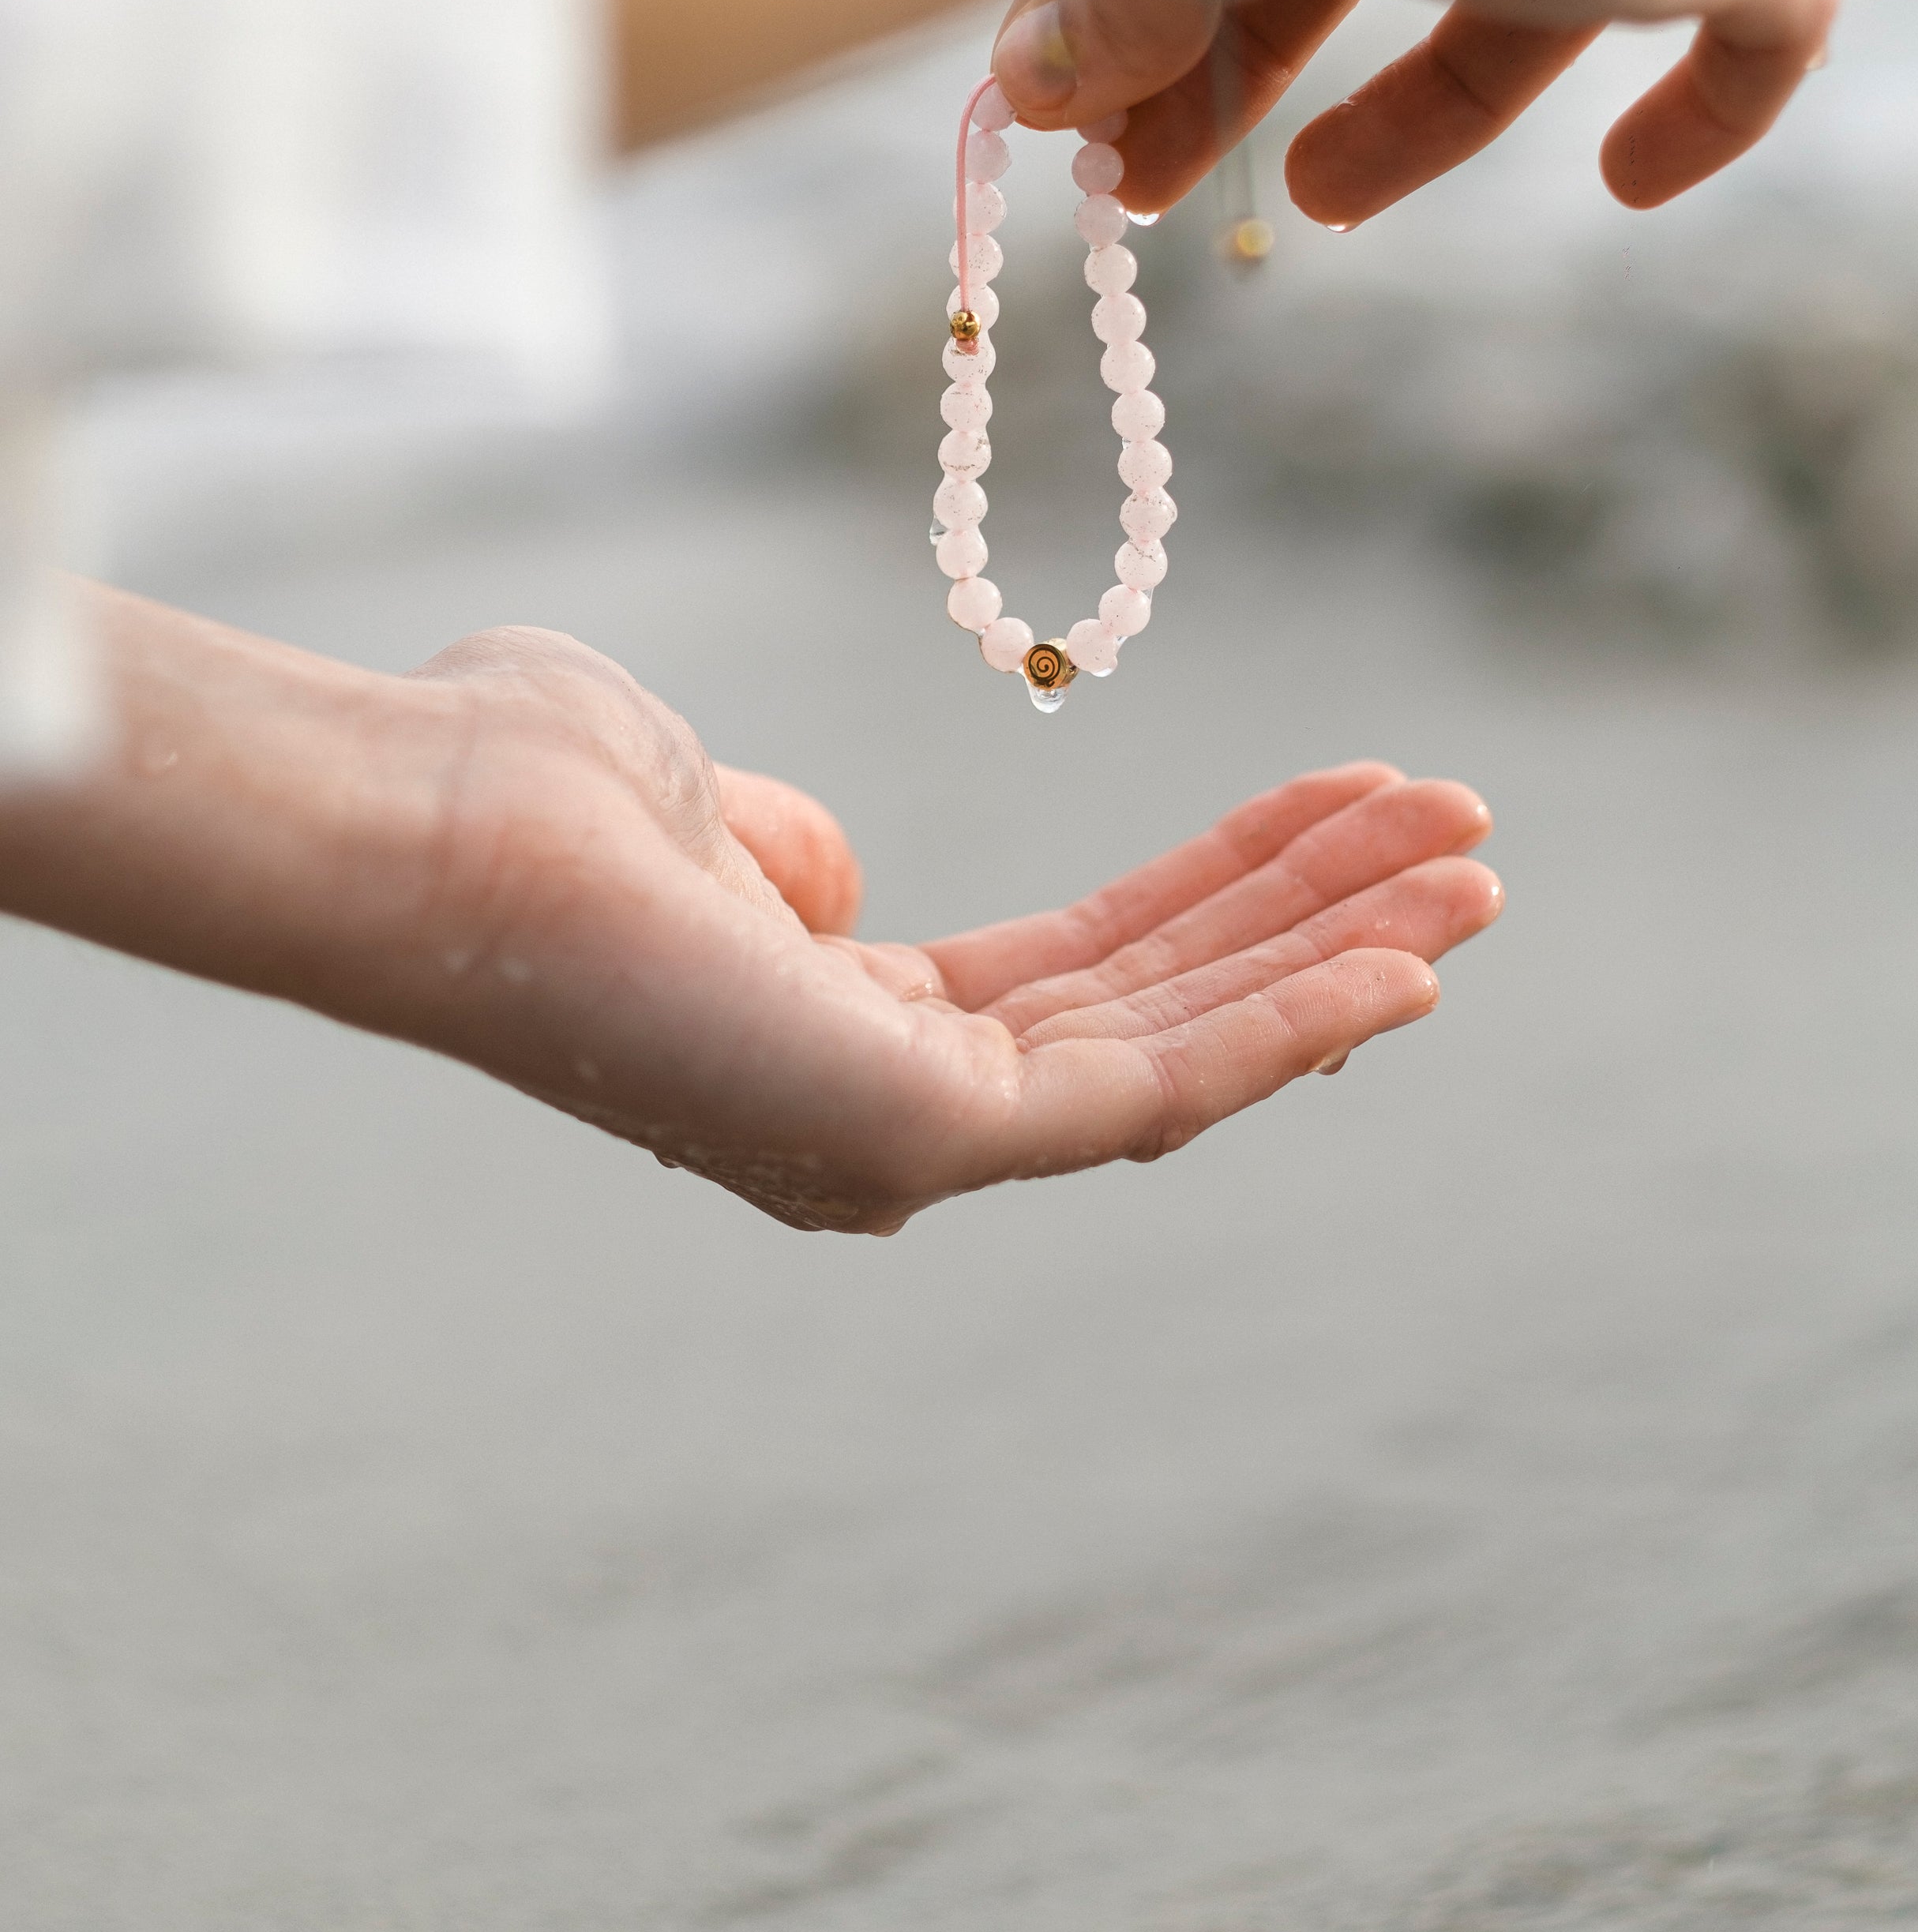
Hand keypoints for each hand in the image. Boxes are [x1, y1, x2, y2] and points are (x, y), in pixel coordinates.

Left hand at [2, 601, 1499, 1239]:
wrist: (424, 824)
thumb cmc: (520, 789)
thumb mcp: (695, 802)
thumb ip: (788, 849)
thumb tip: (837, 882)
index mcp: (840, 1036)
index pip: (1081, 977)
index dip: (1226, 896)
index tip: (1348, 811)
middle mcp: (887, 1117)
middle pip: (1158, 1012)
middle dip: (1318, 922)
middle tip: (1466, 841)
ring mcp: (907, 1142)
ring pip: (1179, 1049)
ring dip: (1339, 956)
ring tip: (1480, 868)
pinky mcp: (922, 1138)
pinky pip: (1149, 1088)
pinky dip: (1285, 1023)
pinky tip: (1403, 960)